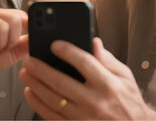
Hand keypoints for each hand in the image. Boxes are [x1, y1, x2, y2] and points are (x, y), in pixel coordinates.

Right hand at [0, 7, 28, 85]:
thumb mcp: (15, 51)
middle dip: (12, 39)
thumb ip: (27, 42)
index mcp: (1, 15)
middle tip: (4, 47)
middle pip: (14, 19)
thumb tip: (39, 35)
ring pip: (3, 26)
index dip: (25, 29)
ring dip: (1, 43)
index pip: (21, 14)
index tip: (21, 41)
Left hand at [19, 37, 155, 119]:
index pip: (84, 63)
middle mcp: (95, 102)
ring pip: (52, 100)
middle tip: (30, 59)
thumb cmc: (129, 103)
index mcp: (108, 85)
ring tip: (26, 73)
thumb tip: (93, 42)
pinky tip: (31, 93)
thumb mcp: (125, 77)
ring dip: (35, 85)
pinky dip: (38, 104)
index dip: (67, 52)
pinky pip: (51, 116)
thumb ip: (107, 59)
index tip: (55, 45)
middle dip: (41, 68)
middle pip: (61, 82)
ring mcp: (83, 118)